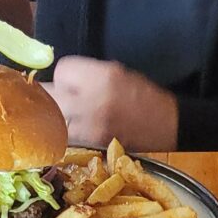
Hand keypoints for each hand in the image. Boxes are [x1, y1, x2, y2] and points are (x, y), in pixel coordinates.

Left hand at [44, 57, 178, 151]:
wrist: (166, 127)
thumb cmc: (143, 97)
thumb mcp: (116, 72)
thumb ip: (86, 74)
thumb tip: (60, 77)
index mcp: (102, 77)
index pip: (62, 71)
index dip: (65, 76)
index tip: (72, 81)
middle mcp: (92, 102)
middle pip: (51, 95)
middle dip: (54, 95)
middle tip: (61, 97)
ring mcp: (90, 127)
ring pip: (54, 118)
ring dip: (58, 116)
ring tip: (71, 114)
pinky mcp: (91, 146)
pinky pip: (65, 136)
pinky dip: (67, 132)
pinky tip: (78, 129)